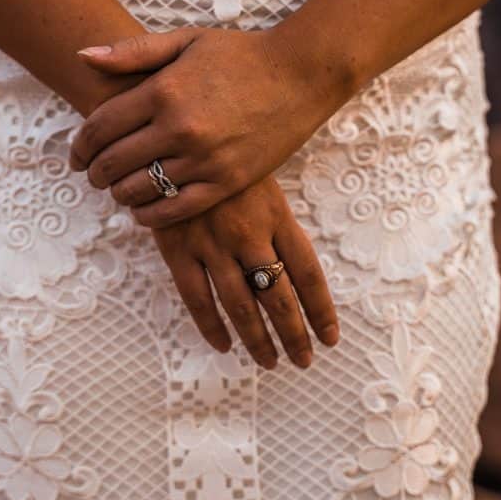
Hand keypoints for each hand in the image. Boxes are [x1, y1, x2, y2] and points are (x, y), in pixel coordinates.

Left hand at [69, 25, 355, 227]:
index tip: (76, 155)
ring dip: (119, 194)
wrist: (300, 75)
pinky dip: (150, 215)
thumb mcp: (186, 41)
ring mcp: (204, 159)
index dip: (80, 146)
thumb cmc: (241, 54)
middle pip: (113, 163)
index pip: (100, 127)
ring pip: (139, 190)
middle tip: (92, 175)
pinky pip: (175, 210)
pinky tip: (143, 211)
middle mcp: (179, 128)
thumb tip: (83, 57)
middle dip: (94, 173)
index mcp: (163, 90)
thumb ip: (133, 52)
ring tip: (118, 189)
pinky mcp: (227, 182)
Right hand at [151, 175, 338, 367]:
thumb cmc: (221, 156)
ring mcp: (213, 244)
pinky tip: (224, 345)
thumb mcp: (260, 178)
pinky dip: (212, 327)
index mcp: (276, 214)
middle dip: (294, 334)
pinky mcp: (178, 249)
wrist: (170, 137)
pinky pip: (197, 299)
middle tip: (303, 359)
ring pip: (242, 306)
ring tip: (270, 362)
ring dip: (258, 340)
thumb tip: (292, 266)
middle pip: (280, 297)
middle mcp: (249, 233)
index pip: (308, 273)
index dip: (321, 310)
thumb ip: (274, 221)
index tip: (330, 337)